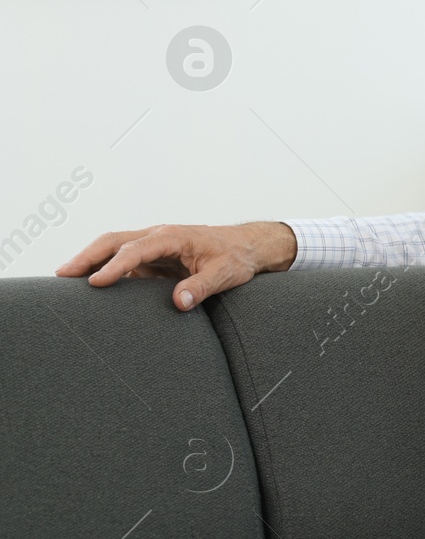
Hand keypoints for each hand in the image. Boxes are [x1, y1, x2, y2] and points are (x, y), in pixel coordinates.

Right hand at [55, 221, 298, 310]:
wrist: (248, 246)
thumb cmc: (237, 257)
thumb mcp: (225, 273)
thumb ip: (202, 286)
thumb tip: (179, 302)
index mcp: (172, 236)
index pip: (136, 249)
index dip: (115, 266)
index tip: (95, 282)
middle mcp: (158, 236)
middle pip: (113, 241)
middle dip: (86, 257)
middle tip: (61, 276)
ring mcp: (153, 247)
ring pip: (113, 249)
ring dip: (89, 261)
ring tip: (64, 282)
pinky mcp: (153, 258)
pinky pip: (124, 262)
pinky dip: (105, 271)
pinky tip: (91, 287)